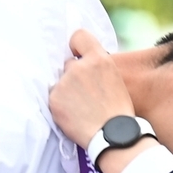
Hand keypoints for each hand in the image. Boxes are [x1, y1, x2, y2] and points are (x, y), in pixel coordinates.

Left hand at [49, 29, 134, 148]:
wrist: (113, 136)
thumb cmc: (118, 112)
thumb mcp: (115, 79)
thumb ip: (97, 67)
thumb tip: (82, 62)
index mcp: (99, 59)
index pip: (78, 36)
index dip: (76, 46)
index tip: (77, 55)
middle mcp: (79, 67)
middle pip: (68, 64)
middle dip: (74, 77)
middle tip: (85, 95)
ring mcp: (65, 83)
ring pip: (60, 83)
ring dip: (66, 92)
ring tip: (81, 109)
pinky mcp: (54, 99)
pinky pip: (54, 99)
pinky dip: (61, 107)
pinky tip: (74, 116)